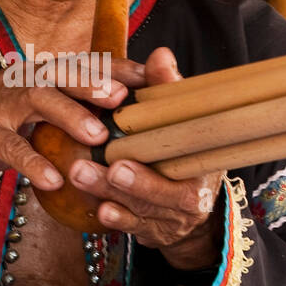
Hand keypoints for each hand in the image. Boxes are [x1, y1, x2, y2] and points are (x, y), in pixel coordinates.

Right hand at [0, 56, 145, 193]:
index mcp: (36, 75)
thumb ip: (62, 111)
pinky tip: (53, 180)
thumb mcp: (25, 112)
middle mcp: (19, 81)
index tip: (150, 75)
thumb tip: (113, 122)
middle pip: (61, 72)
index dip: (116, 67)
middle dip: (94, 82)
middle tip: (124, 98)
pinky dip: (31, 162)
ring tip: (97, 136)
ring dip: (69, 115)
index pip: (81, 64)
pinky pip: (8, 145)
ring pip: (36, 99)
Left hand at [67, 47, 225, 270]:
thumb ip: (168, 89)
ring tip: (81, 175)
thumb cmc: (180, 150)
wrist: (192, 206)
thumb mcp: (181, 120)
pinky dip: (118, 219)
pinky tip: (98, 211)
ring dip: (111, 194)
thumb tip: (159, 54)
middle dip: (136, 181)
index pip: (191, 150)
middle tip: (106, 166)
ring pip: (143, 209)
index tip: (141, 132)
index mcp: (204, 162)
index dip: (169, 136)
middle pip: (165, 191)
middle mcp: (194, 196)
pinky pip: (134, 227)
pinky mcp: (154, 231)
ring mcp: (174, 218)